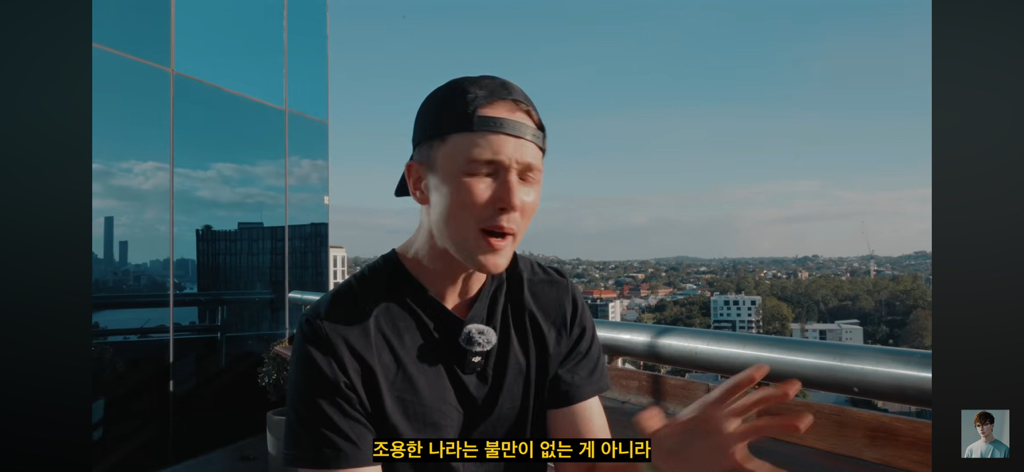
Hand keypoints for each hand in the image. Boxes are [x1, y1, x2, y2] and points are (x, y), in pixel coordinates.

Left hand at [633, 364, 813, 471]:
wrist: (665, 463)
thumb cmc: (661, 445)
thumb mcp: (652, 434)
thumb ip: (650, 424)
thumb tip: (646, 416)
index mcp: (706, 410)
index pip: (727, 391)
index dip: (743, 379)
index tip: (763, 368)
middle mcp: (723, 422)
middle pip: (751, 404)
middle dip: (772, 394)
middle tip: (794, 386)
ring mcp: (730, 441)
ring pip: (760, 428)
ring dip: (782, 423)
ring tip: (804, 421)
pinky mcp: (732, 461)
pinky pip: (755, 466)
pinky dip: (770, 470)